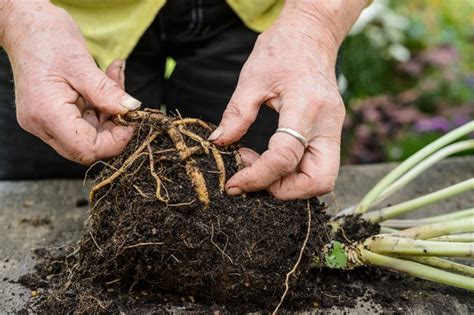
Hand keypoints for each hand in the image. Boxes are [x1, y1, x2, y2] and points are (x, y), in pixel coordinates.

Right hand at [0, 1, 139, 163]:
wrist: (24, 26)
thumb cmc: (46, 38)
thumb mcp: (81, 63)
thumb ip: (107, 91)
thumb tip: (131, 109)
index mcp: (47, 113)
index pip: (86, 149)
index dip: (114, 141)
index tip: (130, 121)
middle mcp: (42, 124)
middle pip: (87, 147)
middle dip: (113, 129)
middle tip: (124, 102)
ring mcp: (45, 122)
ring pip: (88, 135)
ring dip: (109, 114)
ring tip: (113, 79)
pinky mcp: (51, 116)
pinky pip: (83, 122)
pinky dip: (100, 107)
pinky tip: (106, 82)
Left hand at [209, 1, 367, 198]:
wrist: (312, 36)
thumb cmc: (282, 50)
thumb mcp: (252, 77)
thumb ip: (237, 113)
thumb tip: (218, 142)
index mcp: (307, 107)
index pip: (285, 157)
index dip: (257, 177)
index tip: (234, 182)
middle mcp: (327, 124)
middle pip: (319, 181)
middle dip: (283, 190)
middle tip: (252, 176)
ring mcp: (332, 130)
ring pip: (321, 178)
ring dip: (287, 183)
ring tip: (255, 163)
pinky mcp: (329, 133)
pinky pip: (315, 166)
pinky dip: (291, 172)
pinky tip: (267, 156)